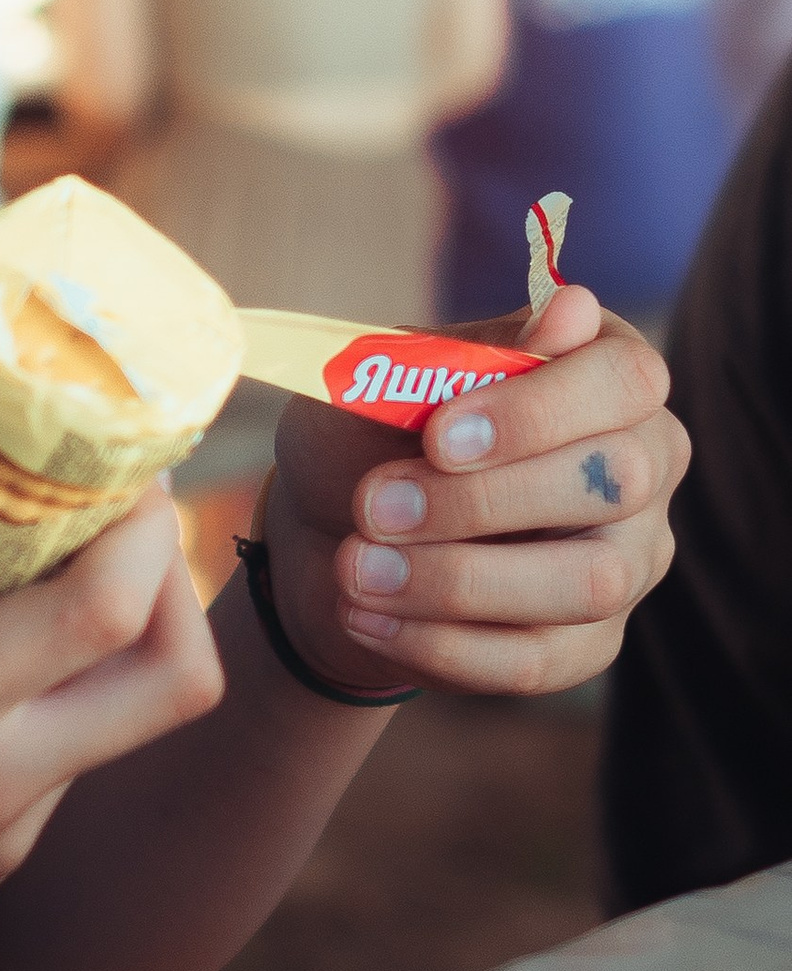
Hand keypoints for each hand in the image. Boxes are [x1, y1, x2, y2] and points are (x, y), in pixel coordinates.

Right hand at [0, 351, 224, 970]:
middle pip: (176, 682)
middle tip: (113, 513)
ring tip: (33, 569)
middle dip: (171, 579)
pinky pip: (61, 768)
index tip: (111, 458)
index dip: (144, 519)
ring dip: (108, 638)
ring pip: (122, 724)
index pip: (108, 611)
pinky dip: (48, 697)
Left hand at [265, 282, 686, 697]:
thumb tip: (572, 310)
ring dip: (458, 581)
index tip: (436, 435)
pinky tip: (365, 616)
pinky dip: (442, 644)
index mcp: (605, 375)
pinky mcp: (589, 641)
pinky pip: (541, 660)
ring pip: (588, 583)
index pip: (623, 379)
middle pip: (614, 482)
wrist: (328, 529)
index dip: (536, 411)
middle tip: (372, 505)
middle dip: (482, 500)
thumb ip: (474, 352)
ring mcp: (628, 559)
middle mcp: (642, 464)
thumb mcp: (388, 378)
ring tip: (356, 570)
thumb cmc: (369, 433)